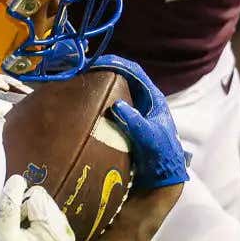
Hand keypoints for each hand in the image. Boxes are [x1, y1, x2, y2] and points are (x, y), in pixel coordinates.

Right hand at [0, 175, 75, 240]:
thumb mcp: (1, 235)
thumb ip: (10, 204)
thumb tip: (17, 179)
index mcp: (52, 229)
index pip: (36, 195)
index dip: (19, 205)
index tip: (11, 225)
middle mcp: (65, 237)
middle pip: (45, 206)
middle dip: (29, 214)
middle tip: (14, 237)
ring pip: (48, 219)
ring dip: (34, 225)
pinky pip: (52, 234)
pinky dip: (40, 237)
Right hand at [89, 54, 190, 189]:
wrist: (161, 178)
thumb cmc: (162, 155)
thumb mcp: (151, 138)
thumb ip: (137, 122)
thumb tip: (117, 106)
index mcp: (153, 98)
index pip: (134, 71)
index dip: (117, 63)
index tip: (96, 63)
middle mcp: (141, 101)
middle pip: (121, 78)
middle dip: (102, 72)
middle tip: (82, 73)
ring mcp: (131, 112)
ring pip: (113, 92)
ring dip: (97, 87)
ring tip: (78, 86)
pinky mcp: (122, 124)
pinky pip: (107, 108)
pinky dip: (95, 104)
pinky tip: (81, 106)